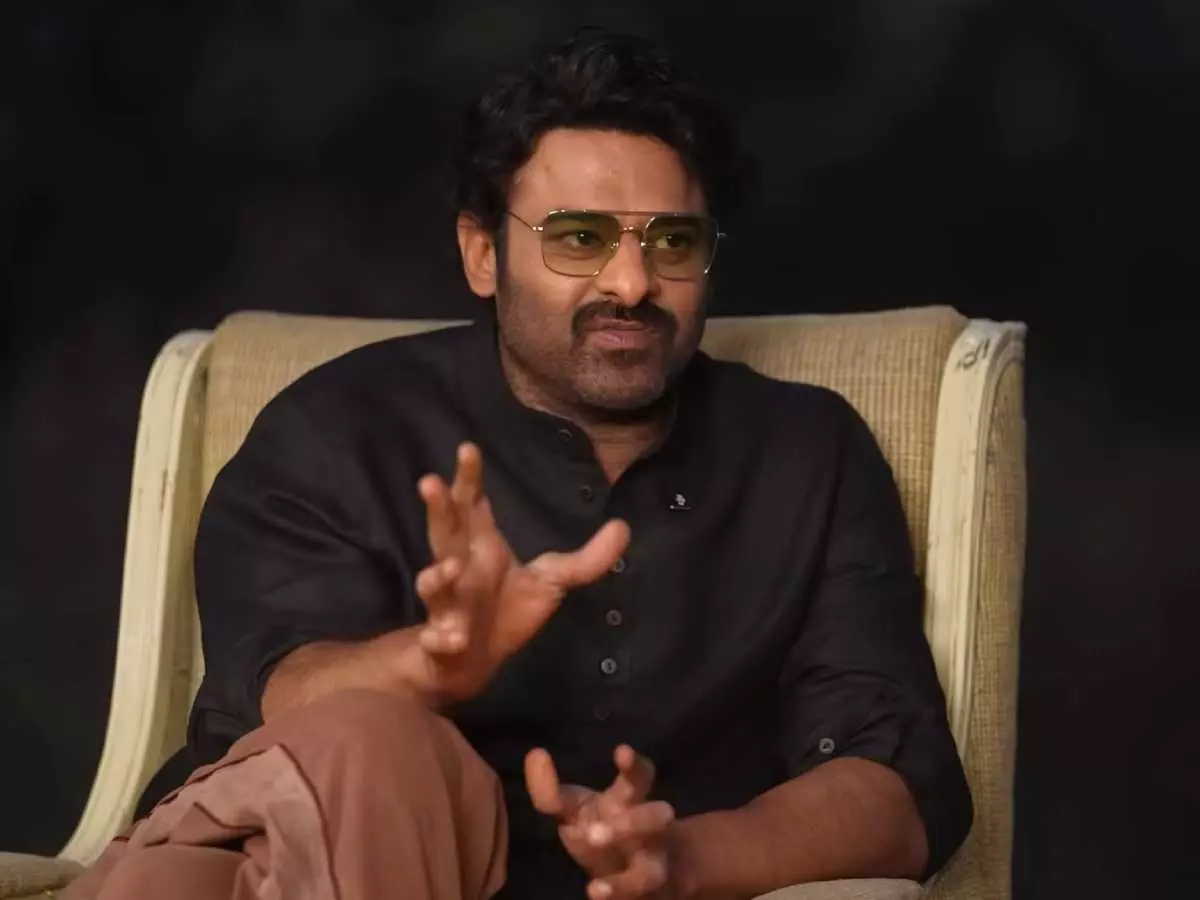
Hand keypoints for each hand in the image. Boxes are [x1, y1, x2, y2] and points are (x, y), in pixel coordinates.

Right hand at [404, 442, 629, 703]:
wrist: (477, 662)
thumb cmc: (508, 610)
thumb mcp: (554, 582)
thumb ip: (589, 559)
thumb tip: (623, 527)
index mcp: (481, 546)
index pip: (472, 504)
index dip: (469, 478)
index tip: (469, 449)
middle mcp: (457, 567)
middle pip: (443, 532)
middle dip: (437, 509)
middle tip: (430, 482)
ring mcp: (446, 604)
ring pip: (431, 585)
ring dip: (436, 576)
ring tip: (451, 567)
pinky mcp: (441, 641)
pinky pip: (437, 639)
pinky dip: (442, 638)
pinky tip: (454, 636)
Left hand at [526, 744, 676, 899]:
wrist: (638, 877)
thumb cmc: (599, 828)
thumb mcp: (572, 808)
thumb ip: (550, 790)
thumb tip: (535, 754)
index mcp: (630, 801)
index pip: (641, 776)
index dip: (634, 764)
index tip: (621, 752)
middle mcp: (649, 832)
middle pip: (655, 820)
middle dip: (634, 823)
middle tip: (594, 833)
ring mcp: (652, 867)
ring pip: (651, 871)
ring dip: (625, 879)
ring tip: (594, 886)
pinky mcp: (647, 895)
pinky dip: (616, 897)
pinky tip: (594, 894)